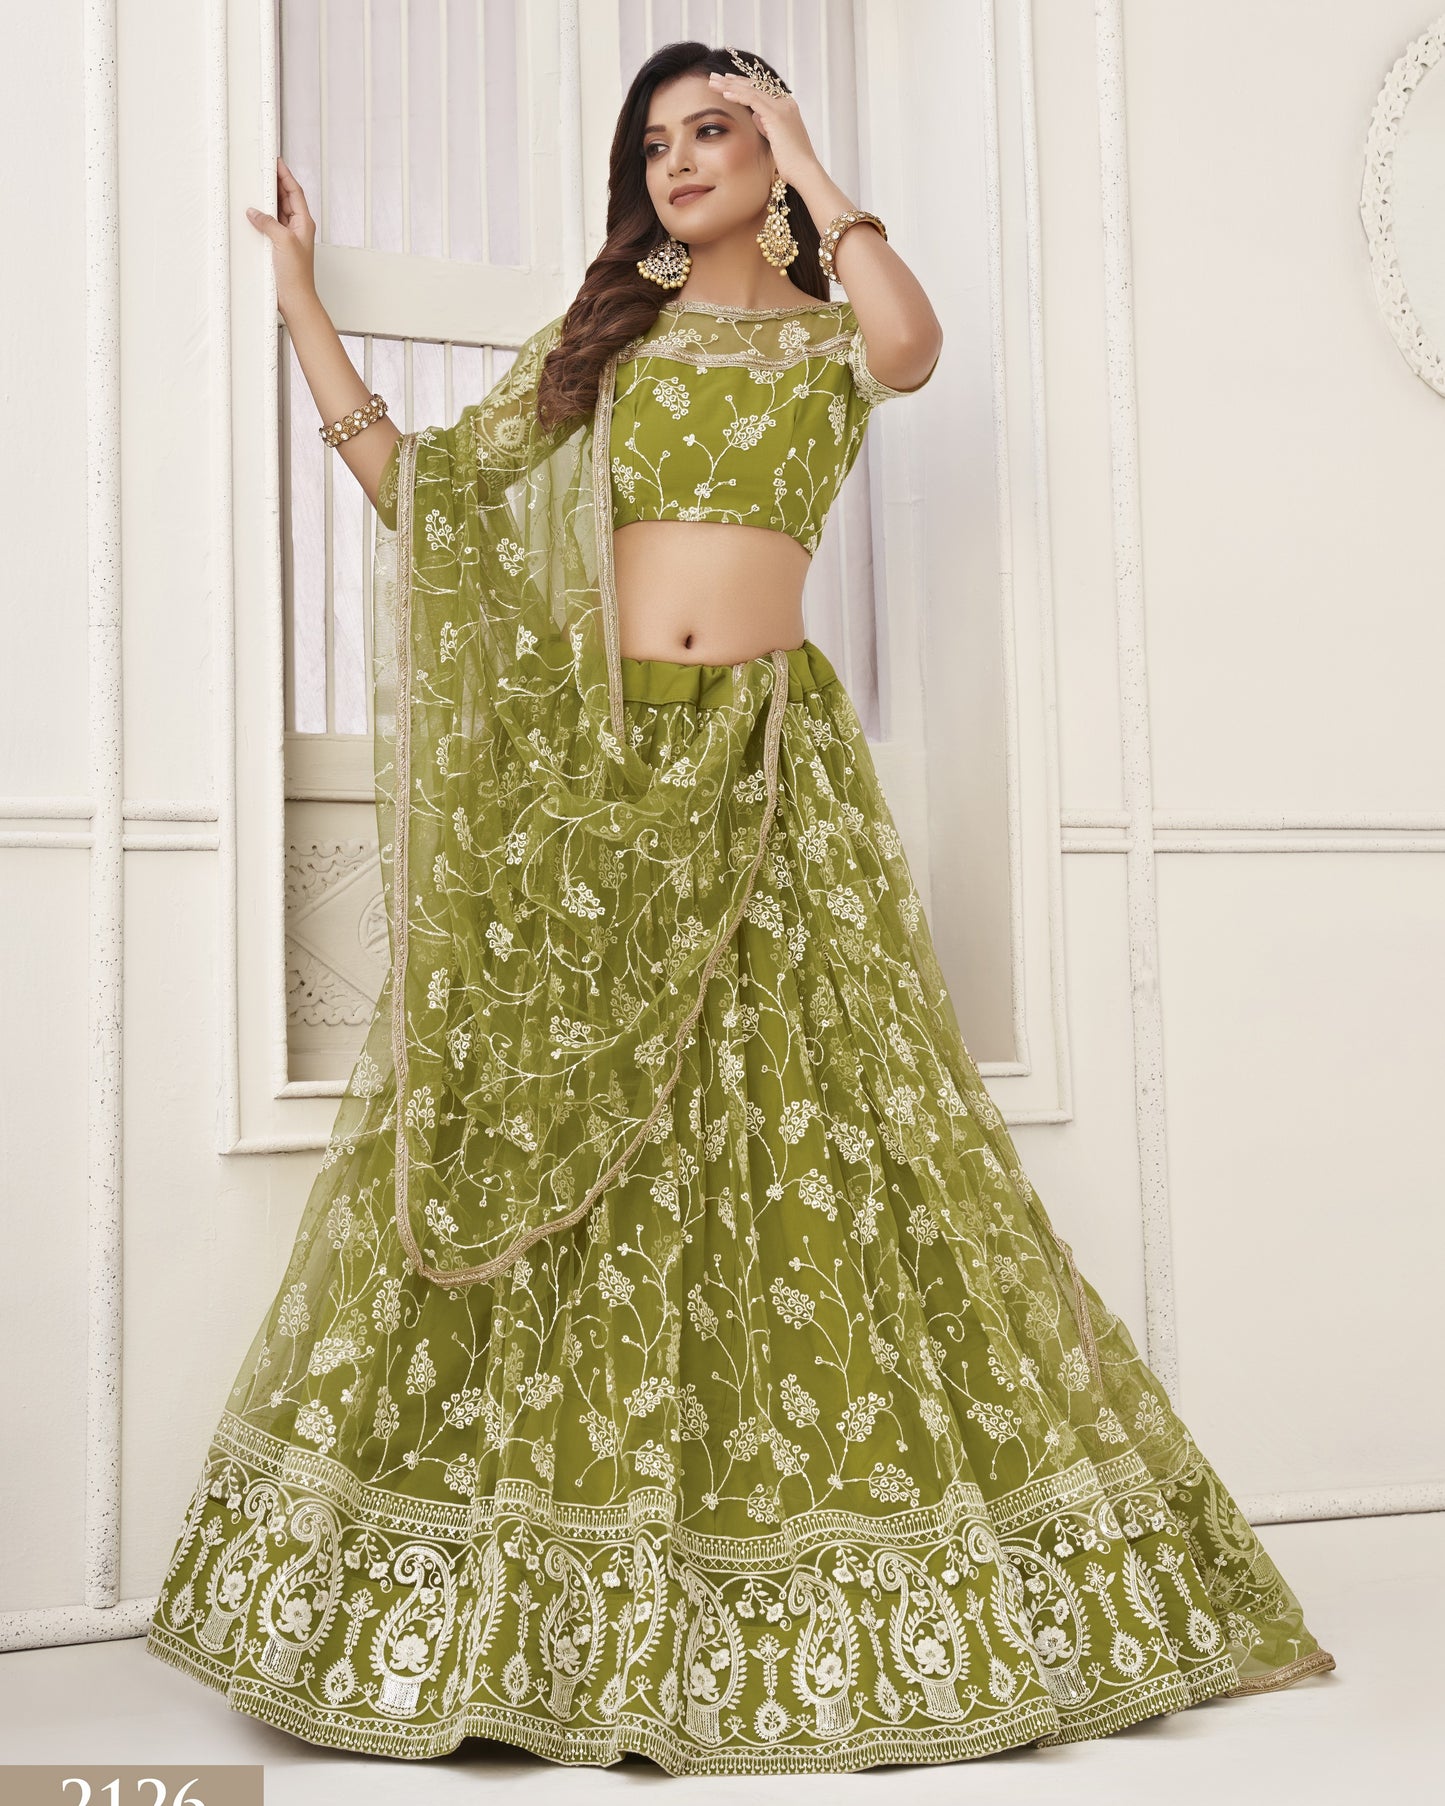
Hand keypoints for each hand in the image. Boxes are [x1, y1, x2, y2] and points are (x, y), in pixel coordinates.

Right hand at [245, 156, 317, 316]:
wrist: (295, 300)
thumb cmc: (296, 276)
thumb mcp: (283, 242)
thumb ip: (269, 223)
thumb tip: (254, 211)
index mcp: (304, 223)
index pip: (294, 191)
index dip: (285, 175)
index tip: (276, 160)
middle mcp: (297, 228)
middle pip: (286, 198)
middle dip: (275, 182)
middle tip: (262, 167)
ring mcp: (287, 237)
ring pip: (277, 211)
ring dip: (267, 198)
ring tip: (256, 183)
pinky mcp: (278, 247)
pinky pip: (269, 225)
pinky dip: (261, 216)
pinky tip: (252, 211)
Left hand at [706, 69, 820, 188]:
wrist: (804, 172)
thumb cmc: (791, 163)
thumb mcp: (776, 140)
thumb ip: (766, 125)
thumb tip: (755, 116)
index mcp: (787, 107)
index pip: (761, 89)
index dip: (742, 84)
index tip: (727, 82)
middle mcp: (785, 102)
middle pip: (754, 85)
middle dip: (732, 80)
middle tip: (714, 76)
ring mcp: (782, 107)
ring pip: (751, 89)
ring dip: (730, 85)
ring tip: (713, 81)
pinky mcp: (776, 115)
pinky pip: (753, 99)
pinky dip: (738, 95)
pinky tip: (724, 93)